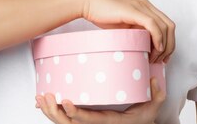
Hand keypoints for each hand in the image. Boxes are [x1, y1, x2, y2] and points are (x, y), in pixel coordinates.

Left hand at [35, 77, 165, 123]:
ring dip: (49, 112)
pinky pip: (64, 120)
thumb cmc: (144, 116)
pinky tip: (43, 102)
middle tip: (47, 95)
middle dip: (55, 112)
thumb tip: (153, 79)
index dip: (76, 113)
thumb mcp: (154, 107)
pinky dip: (51, 112)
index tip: (66, 102)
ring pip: (64, 123)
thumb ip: (155, 94)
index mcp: (111, 122)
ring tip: (41, 97)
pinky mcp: (84, 120)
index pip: (89, 120)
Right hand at [79, 0, 174, 63]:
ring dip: (164, 46)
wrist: (88, 3)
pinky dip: (158, 38)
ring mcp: (141, 6)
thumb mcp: (123, 24)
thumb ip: (135, 31)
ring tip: (155, 58)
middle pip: (170, 26)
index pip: (166, 24)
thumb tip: (144, 48)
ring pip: (164, 27)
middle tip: (162, 61)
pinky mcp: (134, 10)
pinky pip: (153, 25)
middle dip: (170, 46)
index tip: (164, 56)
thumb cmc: (102, 14)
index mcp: (145, 6)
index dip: (170, 41)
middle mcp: (146, 4)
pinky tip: (155, 49)